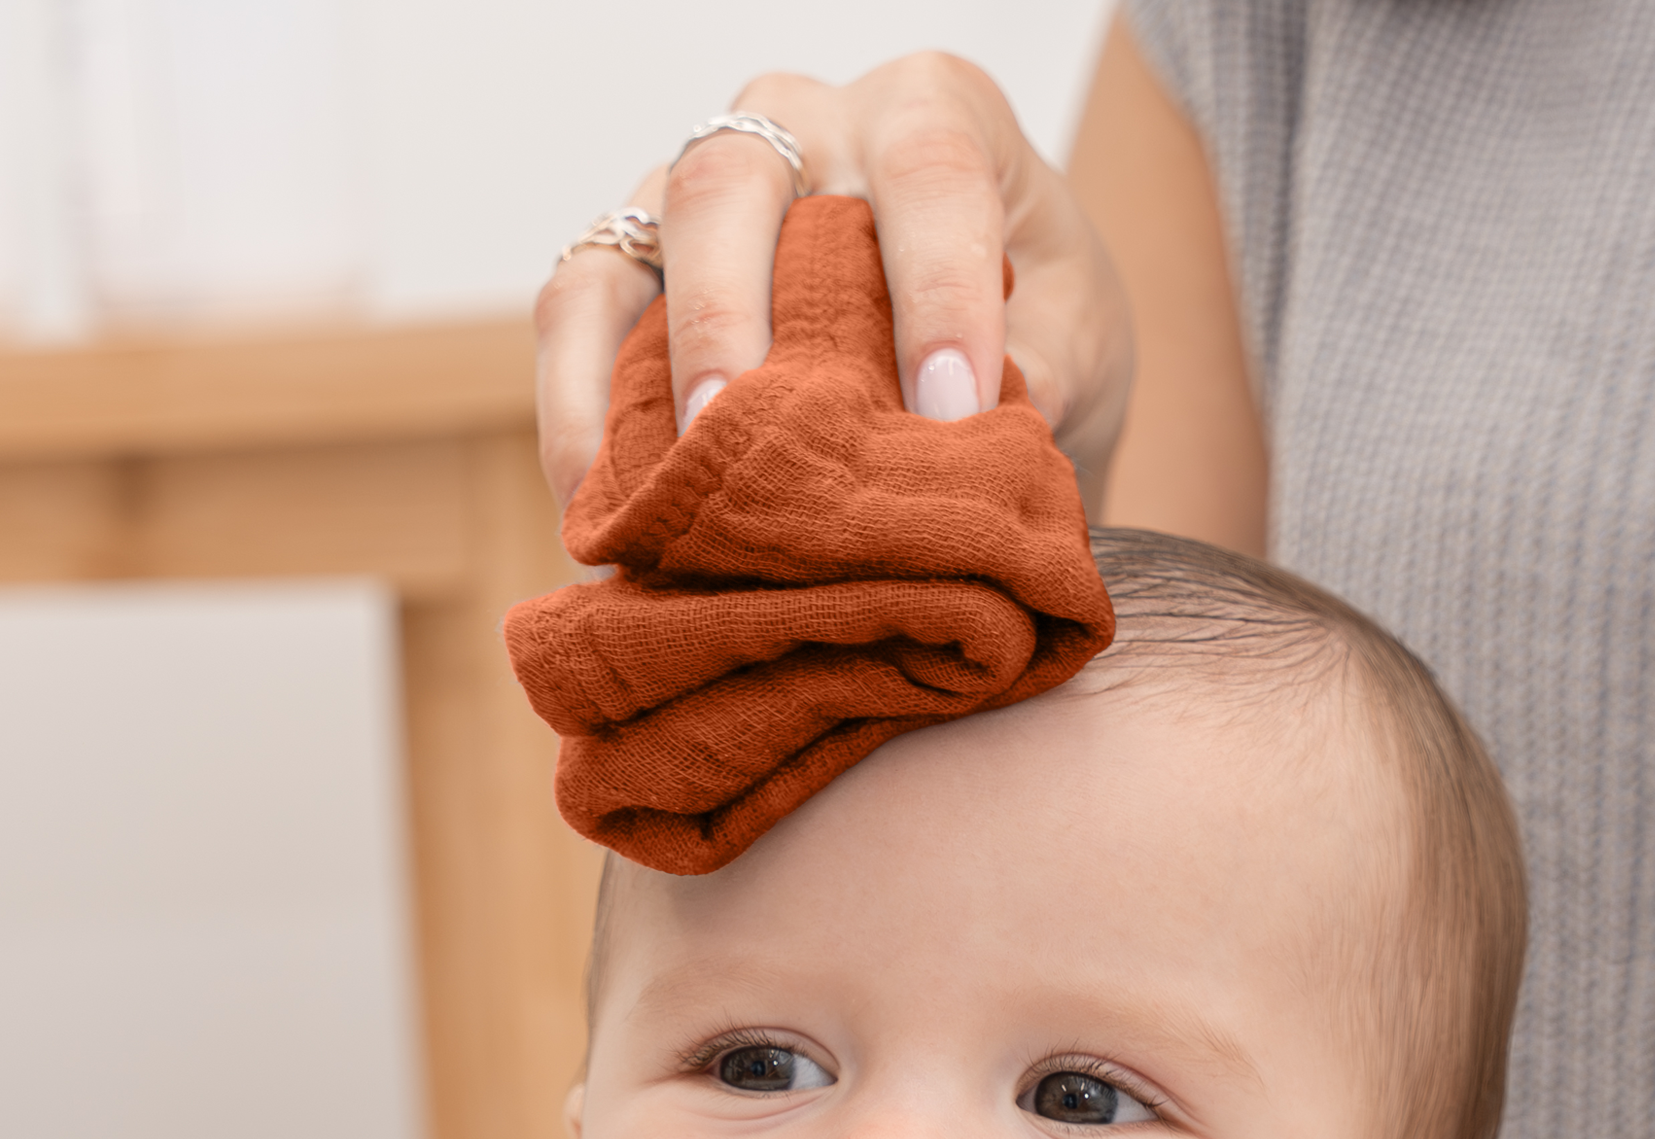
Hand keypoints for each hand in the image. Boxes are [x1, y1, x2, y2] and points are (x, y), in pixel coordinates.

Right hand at [532, 54, 1133, 512]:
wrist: (976, 329)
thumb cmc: (1033, 312)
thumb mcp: (1077, 333)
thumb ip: (1043, 373)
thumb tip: (977, 444)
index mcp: (929, 112)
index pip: (927, 174)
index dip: (937, 290)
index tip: (951, 411)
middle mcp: (800, 124)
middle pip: (733, 186)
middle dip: (731, 320)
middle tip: (742, 442)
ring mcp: (700, 185)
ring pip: (632, 245)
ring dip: (627, 375)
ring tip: (644, 501)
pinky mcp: (636, 257)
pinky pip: (577, 311)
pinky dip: (578, 413)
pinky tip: (596, 510)